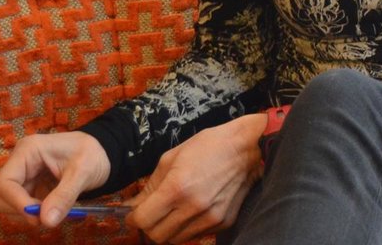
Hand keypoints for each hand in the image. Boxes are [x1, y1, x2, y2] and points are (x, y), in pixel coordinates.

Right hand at [0, 131, 111, 227]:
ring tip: (56, 210)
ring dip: (28, 214)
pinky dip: (35, 214)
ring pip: (9, 205)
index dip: (16, 204)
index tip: (36, 218)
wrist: (105, 153)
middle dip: (20, 210)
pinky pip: (22, 207)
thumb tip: (46, 221)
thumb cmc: (94, 154)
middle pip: (0, 196)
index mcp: (28, 151)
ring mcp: (24, 176)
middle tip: (46, 216)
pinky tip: (54, 209)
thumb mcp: (84, 172)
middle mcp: (20, 162)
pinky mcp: (30, 187)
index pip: (5, 183)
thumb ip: (65, 196)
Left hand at [127, 113, 266, 242]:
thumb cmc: (208, 145)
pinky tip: (193, 210)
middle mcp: (194, 207)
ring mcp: (211, 217)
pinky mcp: (224, 222)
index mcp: (177, 188)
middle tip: (152, 213)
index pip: (143, 220)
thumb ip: (150, 187)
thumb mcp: (172, 158)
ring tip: (174, 211)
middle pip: (156, 236)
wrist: (248, 146)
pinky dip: (188, 227)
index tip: (134, 214)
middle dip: (149, 226)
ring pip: (175, 240)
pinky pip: (196, 234)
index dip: (133, 219)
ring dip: (168, 229)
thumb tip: (133, 207)